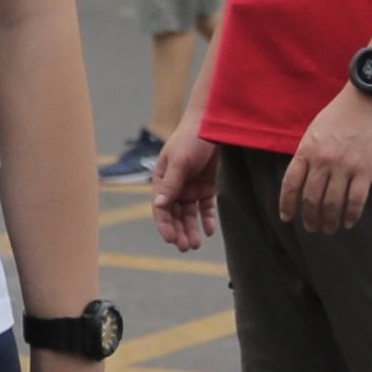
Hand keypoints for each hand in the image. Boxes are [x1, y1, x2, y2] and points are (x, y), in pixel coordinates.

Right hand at [149, 126, 224, 252]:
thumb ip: (171, 183)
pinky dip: (207, 220)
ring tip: (196, 245)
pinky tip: (209, 231)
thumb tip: (158, 205)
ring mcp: (192, 188)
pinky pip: (206, 208)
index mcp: (162, 181)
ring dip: (191, 229)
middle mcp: (176, 187)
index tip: (170, 239)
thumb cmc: (191, 139)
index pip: (161, 208)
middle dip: (179, 232)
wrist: (213, 124)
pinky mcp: (207, 187)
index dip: (164, 224)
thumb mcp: (179, 161)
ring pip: (190, 215)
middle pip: (175, 215)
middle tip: (186, 247)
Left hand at [278, 84, 371, 234]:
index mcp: (307, 150)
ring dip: (329, 221)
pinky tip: (349, 223)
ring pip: (332, 204)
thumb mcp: (315, 130)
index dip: (287, 204)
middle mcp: (323, 161)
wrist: (370, 99)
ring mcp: (345, 167)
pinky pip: (356, 200)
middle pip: (311, 199)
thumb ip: (308, 154)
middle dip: (310, 218)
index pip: (291, 184)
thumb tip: (303, 178)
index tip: (287, 217)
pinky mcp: (366, 170)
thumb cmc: (341, 113)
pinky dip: (351, 215)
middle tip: (312, 228)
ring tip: (329, 229)